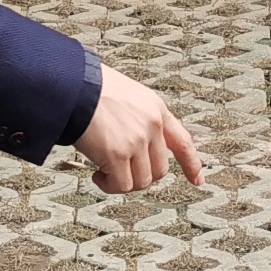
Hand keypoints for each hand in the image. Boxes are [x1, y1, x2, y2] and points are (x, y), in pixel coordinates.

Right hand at [77, 68, 202, 194]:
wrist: (73, 85)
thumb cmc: (90, 87)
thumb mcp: (127, 95)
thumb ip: (138, 118)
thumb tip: (133, 143)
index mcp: (156, 109)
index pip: (183, 141)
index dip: (192, 164)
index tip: (198, 179)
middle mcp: (152, 126)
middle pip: (160, 169)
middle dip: (141, 176)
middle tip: (120, 172)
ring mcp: (136, 142)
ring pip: (142, 181)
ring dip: (123, 182)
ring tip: (104, 172)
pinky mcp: (117, 155)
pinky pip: (122, 185)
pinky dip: (110, 186)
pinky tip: (97, 175)